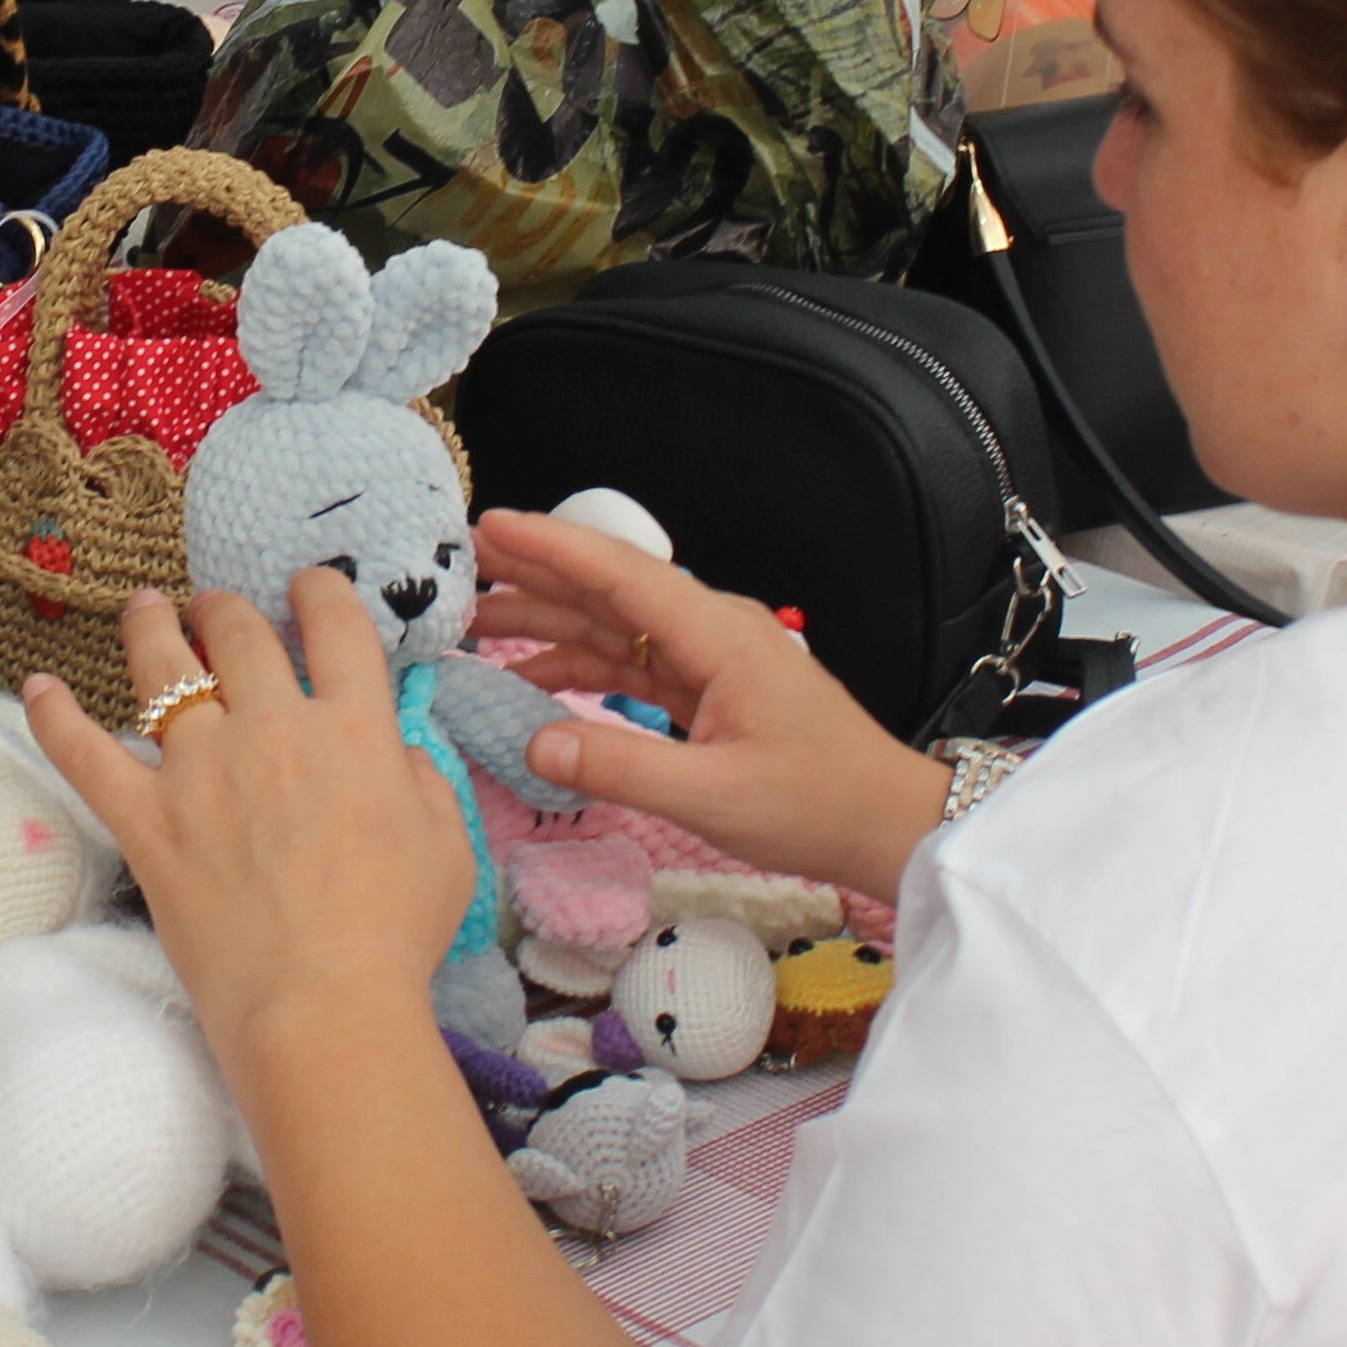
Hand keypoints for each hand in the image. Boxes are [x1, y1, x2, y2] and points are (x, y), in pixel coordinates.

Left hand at [22, 574, 490, 1087]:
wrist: (320, 1003)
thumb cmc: (395, 936)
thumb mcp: (447, 850)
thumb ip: (424, 783)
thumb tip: (397, 753)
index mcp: (353, 730)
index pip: (335, 626)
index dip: (318, 593)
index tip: (306, 588)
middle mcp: (272, 729)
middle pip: (240, 634)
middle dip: (227, 609)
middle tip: (217, 608)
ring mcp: (200, 771)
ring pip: (163, 670)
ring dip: (152, 628)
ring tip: (147, 609)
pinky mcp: (146, 820)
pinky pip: (85, 755)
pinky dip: (55, 717)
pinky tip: (37, 686)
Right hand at [464, 508, 949, 902]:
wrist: (886, 821)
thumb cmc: (815, 804)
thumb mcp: (713, 796)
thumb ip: (621, 767)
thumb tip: (536, 741)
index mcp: (717, 636)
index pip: (620, 575)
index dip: (551, 547)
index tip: (490, 524)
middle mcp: (711, 631)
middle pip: (609, 591)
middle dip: (535, 576)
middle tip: (460, 568)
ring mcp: (711, 659)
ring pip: (616, 628)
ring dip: (550, 622)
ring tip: (478, 621)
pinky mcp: (710, 690)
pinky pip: (633, 664)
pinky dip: (582, 665)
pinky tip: (534, 678)